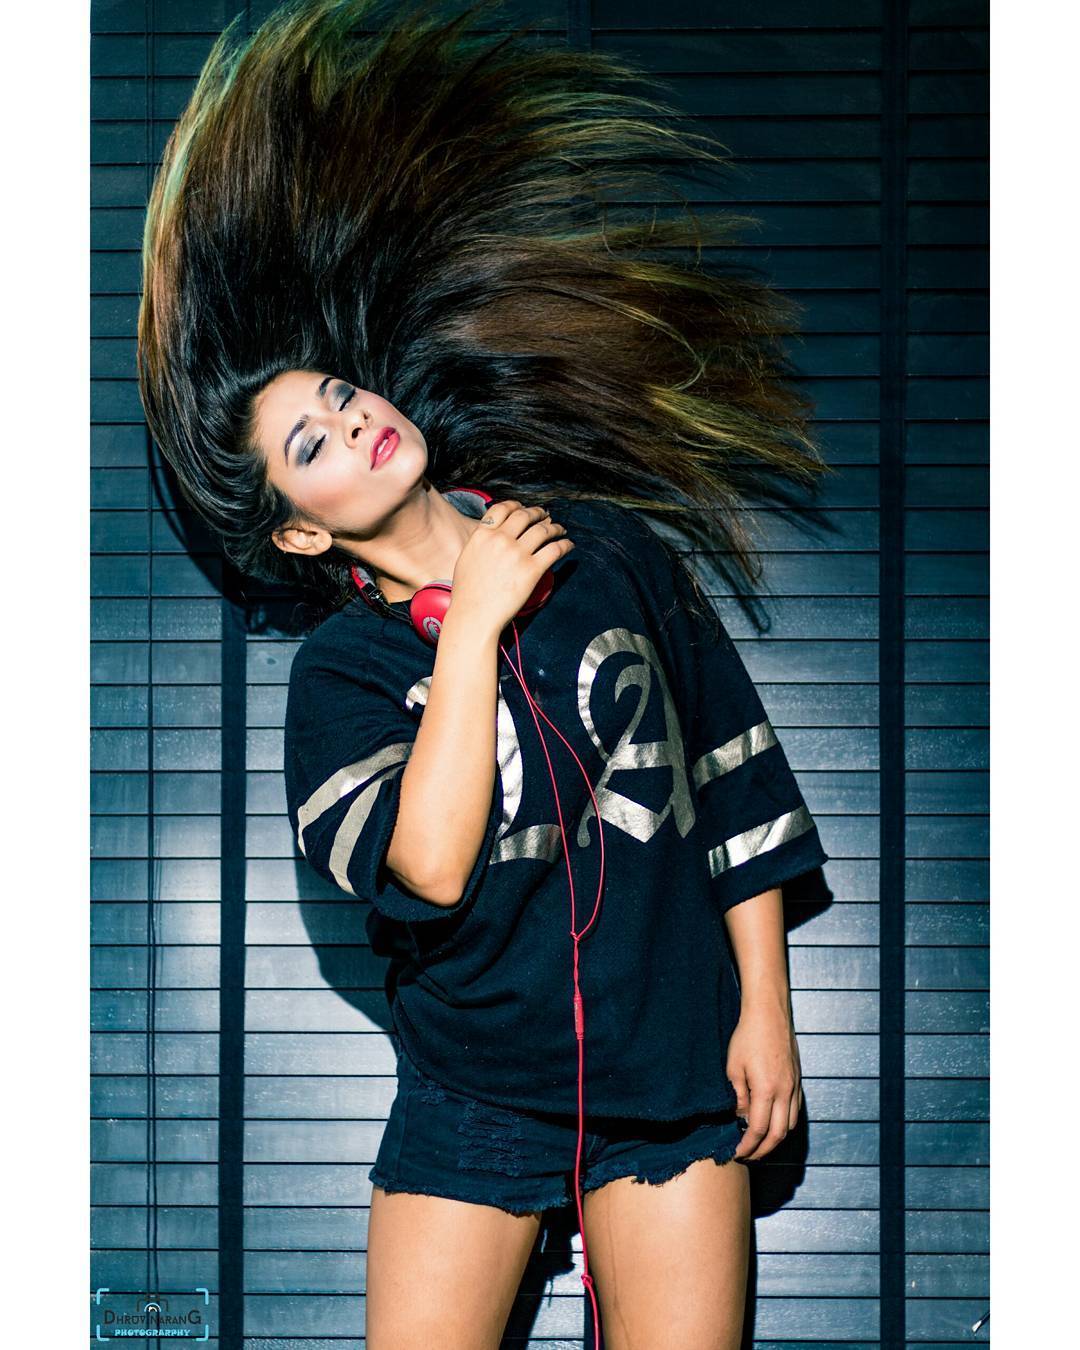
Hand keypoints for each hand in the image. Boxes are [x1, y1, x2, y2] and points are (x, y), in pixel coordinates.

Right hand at [449, 499, 572, 636]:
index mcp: (483, 535)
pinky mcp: (532, 569)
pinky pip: (554, 550)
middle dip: (538, 513)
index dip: (517, 505)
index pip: (503, 508)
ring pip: (543, 530)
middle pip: (525, 516)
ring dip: (554, 527)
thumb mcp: (466, 558)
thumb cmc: (468, 594)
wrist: (474, 615)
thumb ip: (481, 542)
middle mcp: (500, 539)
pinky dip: (565, 545)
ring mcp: (517, 553)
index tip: (524, 508)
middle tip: (545, 516)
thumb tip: (492, 535)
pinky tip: (569, 545)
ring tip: (560, 529)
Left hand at [726, 996, 804, 1161]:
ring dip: (776, 1140)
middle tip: (749, 1156)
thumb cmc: (747, 1036)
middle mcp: (785, 1091)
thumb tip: (741, 1118)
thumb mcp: (733, 1067)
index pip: (758, 1130)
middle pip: (778, 1134)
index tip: (737, 1153)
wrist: (769, 1013)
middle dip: (763, 1150)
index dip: (748, 1146)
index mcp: (767, 1090)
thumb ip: (739, 1096)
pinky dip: (785, 1124)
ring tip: (760, 1144)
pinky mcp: (798, 1079)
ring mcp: (794, 1086)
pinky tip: (773, 1123)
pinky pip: (795, 1110)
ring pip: (790, 1124)